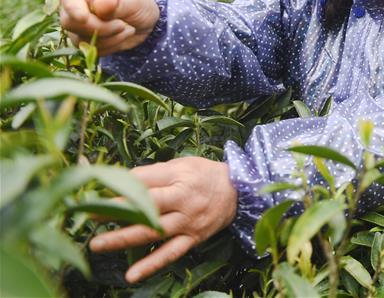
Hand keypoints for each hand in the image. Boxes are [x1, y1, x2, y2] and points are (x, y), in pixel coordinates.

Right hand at [58, 0, 159, 55]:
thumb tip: (99, 5)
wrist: (145, 21)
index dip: (72, 7)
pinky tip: (123, 35)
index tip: (83, 18)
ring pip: (80, 40)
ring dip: (109, 38)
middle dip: (99, 28)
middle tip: (122, 25)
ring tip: (128, 28)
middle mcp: (76, 6)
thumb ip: (118, 2)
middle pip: (70, 22)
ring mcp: (77, 25)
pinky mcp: (84, 41)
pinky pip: (91, 50)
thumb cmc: (138, 3)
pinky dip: (111, 46)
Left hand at [89, 157, 237, 283]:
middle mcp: (184, 200)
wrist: (238, 191)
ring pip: (153, 231)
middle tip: (87, 215)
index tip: (92, 187)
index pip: (144, 180)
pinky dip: (151, 265)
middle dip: (115, 210)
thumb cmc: (204, 174)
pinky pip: (170, 253)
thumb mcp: (181, 164)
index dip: (118, 184)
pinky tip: (131, 276)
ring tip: (97, 244)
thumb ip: (152, 173)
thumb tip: (117, 180)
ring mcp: (188, 222)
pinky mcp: (193, 238)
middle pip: (146, 205)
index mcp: (179, 177)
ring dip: (124, 239)